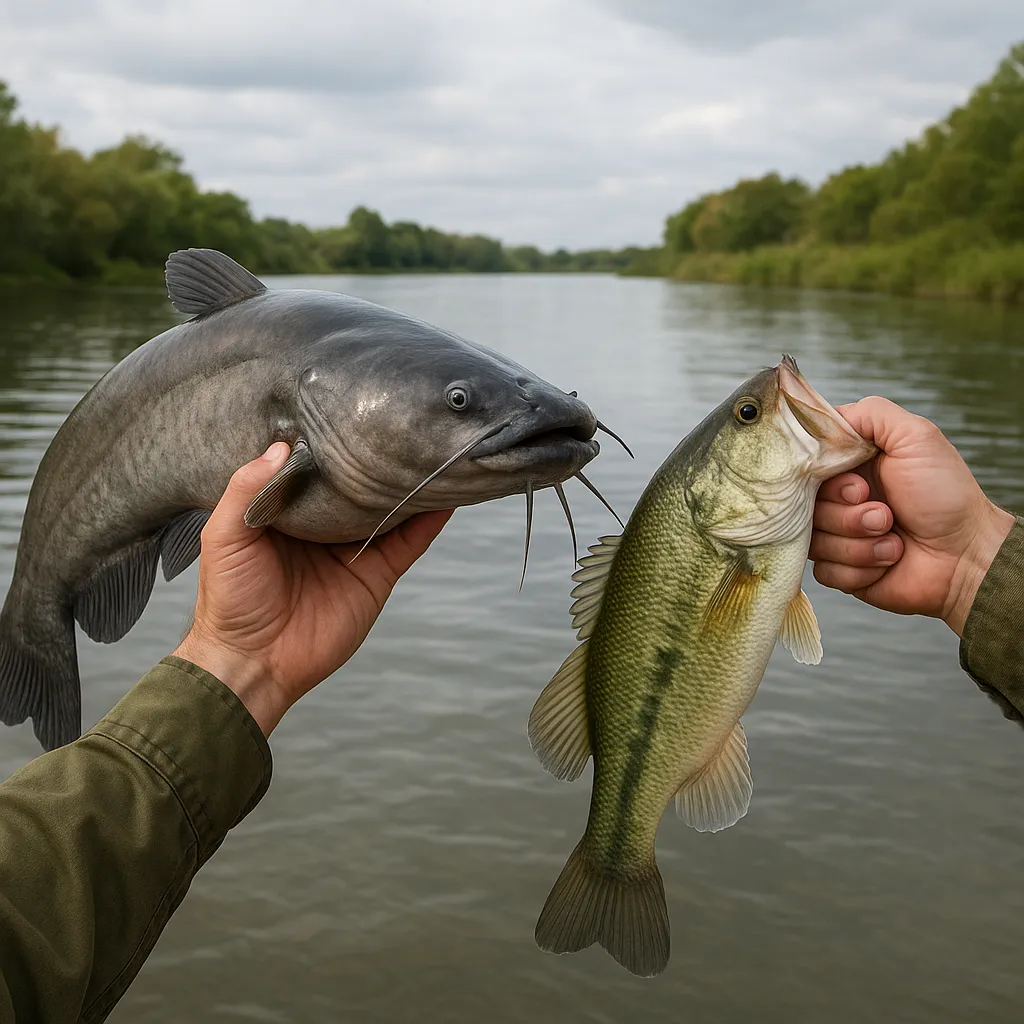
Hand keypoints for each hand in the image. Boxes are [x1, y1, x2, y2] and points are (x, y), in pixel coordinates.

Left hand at [174, 442, 452, 735]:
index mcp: (287, 509)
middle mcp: (324, 524)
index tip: (349, 405)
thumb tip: (282, 446)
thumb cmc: (229, 599)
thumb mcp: (224, 536)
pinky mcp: (377, 574)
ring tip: (434, 447)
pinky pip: (409, 542)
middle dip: (378, 456)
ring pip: (390, 507)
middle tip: (402, 419)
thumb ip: (247, 489)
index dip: (330, 440)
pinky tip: (446, 494)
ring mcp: (354, 548)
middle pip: (358, 483)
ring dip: (410, 482)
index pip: (315, 466)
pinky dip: (429, 519)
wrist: (253, 662)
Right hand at [810, 397, 1013, 636]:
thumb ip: (870, 414)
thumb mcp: (916, 437)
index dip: (825, 480)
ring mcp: (838, 536)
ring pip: (814, 542)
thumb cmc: (946, 495)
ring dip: (859, 542)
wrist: (966, 555)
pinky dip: (859, 567)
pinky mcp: (842, 570)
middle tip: (885, 514)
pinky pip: (825, 571)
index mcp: (850, 467)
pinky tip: (887, 560)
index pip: (805, 467)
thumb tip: (824, 417)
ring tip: (893, 539)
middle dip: (847, 515)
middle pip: (804, 507)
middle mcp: (838, 500)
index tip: (859, 486)